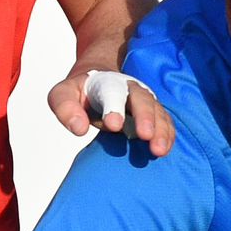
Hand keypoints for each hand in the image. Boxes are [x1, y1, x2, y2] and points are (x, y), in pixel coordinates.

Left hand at [49, 65, 173, 156]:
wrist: (99, 80)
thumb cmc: (81, 91)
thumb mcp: (63, 94)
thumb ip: (65, 107)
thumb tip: (78, 128)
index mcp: (107, 83)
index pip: (111, 93)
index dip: (114, 108)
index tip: (113, 125)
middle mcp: (131, 90)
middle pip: (142, 99)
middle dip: (144, 116)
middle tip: (145, 135)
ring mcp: (144, 103)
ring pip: (157, 112)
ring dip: (160, 130)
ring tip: (158, 150)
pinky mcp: (153, 116)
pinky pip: (164, 123)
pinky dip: (167, 136)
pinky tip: (164, 150)